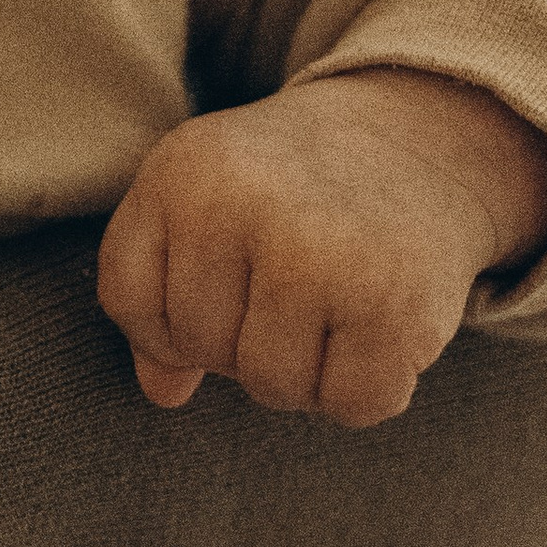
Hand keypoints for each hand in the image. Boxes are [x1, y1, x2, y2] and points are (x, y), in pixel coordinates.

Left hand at [96, 67, 546, 427]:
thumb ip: (155, 293)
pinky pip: (351, 405)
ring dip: (304, 371)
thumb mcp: (203, 202)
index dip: (168, 320)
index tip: (220, 285)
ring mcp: (323, 254)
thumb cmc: (289, 188)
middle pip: (201, 349)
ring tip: (332, 304)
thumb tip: (164, 391)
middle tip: (291, 285)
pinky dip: (367, 388)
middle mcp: (247, 203)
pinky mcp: (396, 304)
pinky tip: (378, 326)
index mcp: (184, 171)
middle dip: (241, 340)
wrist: (416, 141)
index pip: (130, 303)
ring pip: (272, 385)